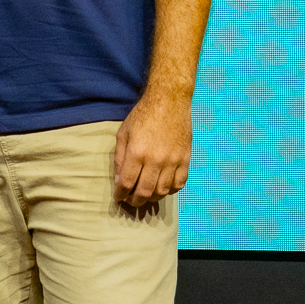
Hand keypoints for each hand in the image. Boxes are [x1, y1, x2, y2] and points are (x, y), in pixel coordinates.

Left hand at [113, 87, 191, 208]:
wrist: (169, 101)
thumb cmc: (142, 116)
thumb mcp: (123, 134)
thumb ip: (119, 158)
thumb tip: (119, 180)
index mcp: (137, 152)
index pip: (127, 183)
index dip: (121, 194)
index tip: (118, 197)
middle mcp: (156, 159)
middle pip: (145, 192)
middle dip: (135, 201)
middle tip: (130, 202)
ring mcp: (173, 160)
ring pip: (163, 191)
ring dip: (152, 198)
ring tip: (145, 196)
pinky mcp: (185, 159)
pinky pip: (180, 183)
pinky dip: (171, 190)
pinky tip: (163, 188)